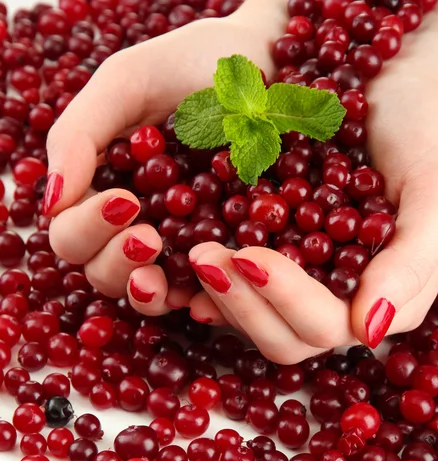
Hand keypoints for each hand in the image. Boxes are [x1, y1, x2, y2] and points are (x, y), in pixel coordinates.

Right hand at [46, 7, 285, 314]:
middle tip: (147, 238)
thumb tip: (52, 202)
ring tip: (166, 262)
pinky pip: (204, 291)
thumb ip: (79, 136)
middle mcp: (135, 223)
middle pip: (101, 272)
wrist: (265, 67)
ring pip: (146, 293)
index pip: (71, 232)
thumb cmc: (192, 66)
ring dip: (147, 290)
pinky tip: (209, 284)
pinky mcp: (223, 253)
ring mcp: (179, 244)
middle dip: (116, 263)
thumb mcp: (127, 84)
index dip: (85, 230)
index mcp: (102, 187)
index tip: (123, 201)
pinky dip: (201, 297)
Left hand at [189, 0, 437, 362]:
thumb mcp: (437, 191)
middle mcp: (345, 306)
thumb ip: (413, 261)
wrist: (393, 97)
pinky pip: (244, 295)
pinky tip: (189, 265)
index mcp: (387, 302)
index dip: (286, 297)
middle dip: (243, 302)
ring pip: (258, 324)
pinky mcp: (284, 268)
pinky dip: (216, 286)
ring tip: (197, 254)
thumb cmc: (423, 139)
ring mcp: (312, 290)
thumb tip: (367, 330)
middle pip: (286, 337)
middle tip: (206, 258)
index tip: (249, 255)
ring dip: (224, 296)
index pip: (328, 324)